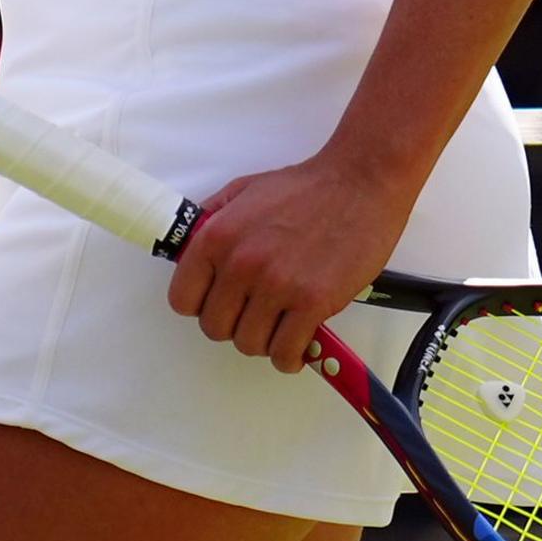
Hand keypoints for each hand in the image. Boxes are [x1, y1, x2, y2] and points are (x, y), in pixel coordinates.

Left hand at [165, 149, 419, 372]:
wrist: (358, 184)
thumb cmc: (304, 187)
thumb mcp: (243, 190)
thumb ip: (212, 219)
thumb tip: (190, 251)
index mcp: (216, 237)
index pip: (182, 299)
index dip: (200, 306)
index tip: (219, 303)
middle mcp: (240, 264)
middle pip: (214, 328)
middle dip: (233, 325)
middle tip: (254, 315)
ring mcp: (276, 286)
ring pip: (249, 344)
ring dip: (263, 342)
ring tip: (278, 327)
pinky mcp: (312, 303)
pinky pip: (285, 352)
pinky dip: (289, 356)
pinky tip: (297, 345)